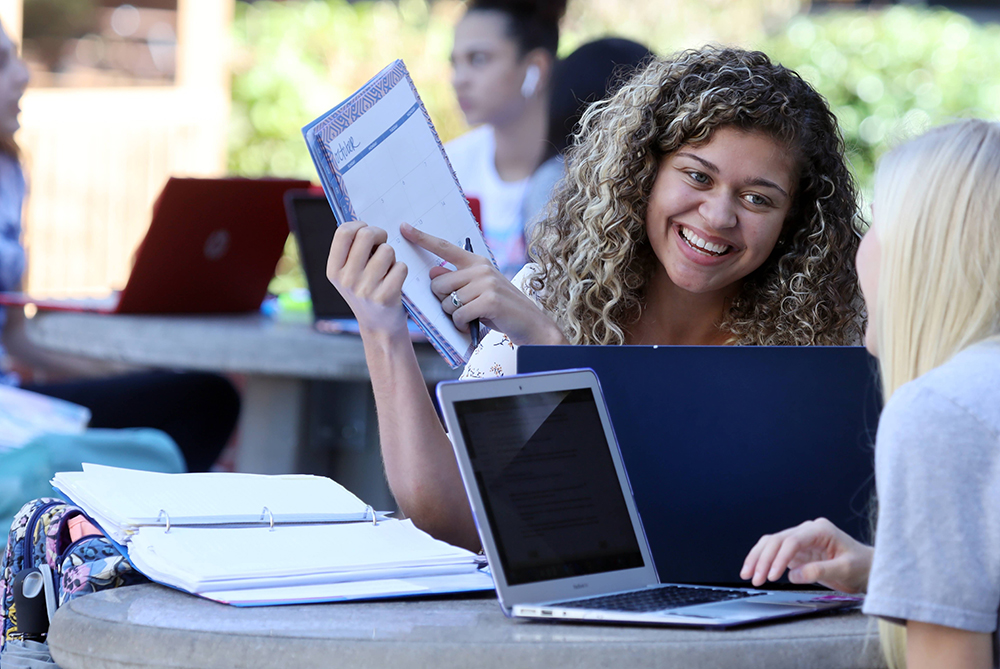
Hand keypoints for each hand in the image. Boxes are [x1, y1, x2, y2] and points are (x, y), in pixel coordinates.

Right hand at [326, 221, 408, 336]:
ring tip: (387, 268)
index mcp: (333, 270)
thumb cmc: (366, 290)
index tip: (366, 231)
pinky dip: (401, 269)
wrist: (378, 326)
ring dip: (391, 256)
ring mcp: (365, 289)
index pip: (343, 232)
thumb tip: (363, 223)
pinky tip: (395, 280)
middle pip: (366, 235)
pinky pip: (401, 266)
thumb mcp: (348, 273)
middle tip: (382, 243)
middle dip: (379, 234)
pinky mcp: (385, 297)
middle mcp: (346, 279)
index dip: (359, 225)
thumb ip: (351, 250)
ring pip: (387, 250)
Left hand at [400, 223, 566, 345]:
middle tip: (461, 308)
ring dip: (454, 315)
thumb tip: (433, 271)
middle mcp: (481, 268)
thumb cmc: (501, 309)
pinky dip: (462, 324)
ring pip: (447, 302)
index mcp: (477, 262)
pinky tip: (473, 324)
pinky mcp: (489, 300)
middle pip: (438, 283)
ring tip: (472, 316)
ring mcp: (486, 283)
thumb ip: (456, 280)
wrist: (531, 324)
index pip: (444, 247)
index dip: (422, 238)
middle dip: (442, 300)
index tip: (404, 227)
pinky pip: (459, 314)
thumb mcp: (478, 290)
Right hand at [740, 517, 872, 592]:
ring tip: (747, 575)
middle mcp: (807, 530)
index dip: (779, 558)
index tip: (772, 575)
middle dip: (763, 559)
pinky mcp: (797, 551)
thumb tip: (793, 575)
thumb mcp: (845, 569)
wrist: (869, 569)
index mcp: (820, 529)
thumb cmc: (862, 567)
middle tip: (755, 579)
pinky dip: (763, 560)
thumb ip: (820, 570)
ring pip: (771, 543)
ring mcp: (801, 539)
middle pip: (777, 540)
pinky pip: (775, 552)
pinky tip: (755, 570)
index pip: (792, 540)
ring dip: (758, 558)